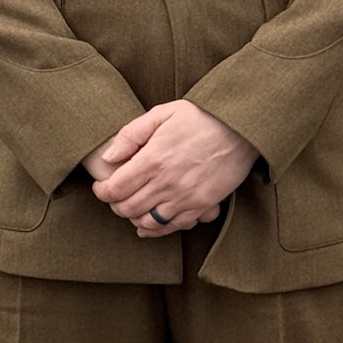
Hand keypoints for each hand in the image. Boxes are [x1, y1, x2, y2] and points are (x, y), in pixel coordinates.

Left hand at [86, 100, 257, 237]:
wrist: (240, 129)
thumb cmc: (201, 117)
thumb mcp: (162, 113)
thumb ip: (131, 135)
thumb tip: (108, 156)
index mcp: (153, 160)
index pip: (115, 189)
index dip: (102, 192)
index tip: (101, 188)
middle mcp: (167, 183)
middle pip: (128, 208)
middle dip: (116, 205)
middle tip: (116, 197)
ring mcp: (185, 197)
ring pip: (148, 222)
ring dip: (135, 218)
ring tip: (133, 208)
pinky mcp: (201, 205)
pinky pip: (174, 226)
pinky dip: (157, 229)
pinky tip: (150, 223)